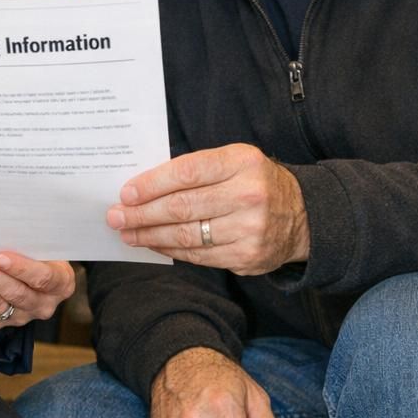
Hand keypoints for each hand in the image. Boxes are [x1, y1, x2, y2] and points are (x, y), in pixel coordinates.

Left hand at [0, 250, 75, 329]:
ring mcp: (22, 317)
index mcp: (61, 284)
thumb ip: (30, 242)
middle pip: (14, 293)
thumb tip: (0, 229)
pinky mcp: (1, 323)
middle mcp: (43, 305)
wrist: (38, 272)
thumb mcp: (45, 245)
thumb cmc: (41, 252)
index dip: (19, 268)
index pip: (41, 278)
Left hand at [107, 144, 309, 274]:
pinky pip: (198, 256)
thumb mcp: (235, 161)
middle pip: (182, 208)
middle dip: (142, 214)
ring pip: (186, 236)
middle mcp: (248, 196)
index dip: (152, 184)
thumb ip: (197, 168)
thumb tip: (143, 185)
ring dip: (150, 236)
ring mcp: (249, 230)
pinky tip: (154, 244)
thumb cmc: (255, 182)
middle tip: (115, 216)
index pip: (187, 172)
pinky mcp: (246, 257)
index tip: (126, 193)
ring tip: (127, 233)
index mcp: (242, 162)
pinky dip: (171, 250)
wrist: (302, 216)